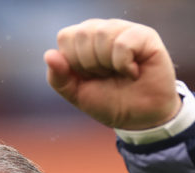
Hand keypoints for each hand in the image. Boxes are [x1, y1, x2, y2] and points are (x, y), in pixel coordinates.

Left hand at [44, 18, 181, 129]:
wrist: (140, 119)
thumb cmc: (111, 103)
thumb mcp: (78, 95)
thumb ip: (59, 78)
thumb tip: (49, 55)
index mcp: (85, 41)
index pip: (66, 37)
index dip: (74, 63)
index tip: (90, 78)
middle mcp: (104, 30)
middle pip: (82, 34)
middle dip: (90, 65)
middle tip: (106, 77)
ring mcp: (125, 31)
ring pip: (102, 34)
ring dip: (107, 64)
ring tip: (120, 74)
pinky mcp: (145, 36)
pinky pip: (123, 42)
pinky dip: (124, 64)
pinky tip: (134, 72)